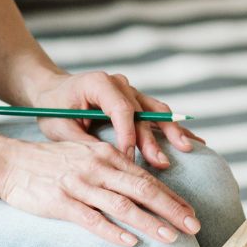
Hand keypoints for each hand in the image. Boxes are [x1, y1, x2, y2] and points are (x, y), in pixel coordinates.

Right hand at [0, 133, 200, 246]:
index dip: (172, 196)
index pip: (148, 178)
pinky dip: (113, 231)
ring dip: (150, 223)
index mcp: (108, 155)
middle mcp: (98, 168)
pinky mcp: (61, 202)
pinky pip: (92, 219)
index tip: (191, 212)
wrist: (10, 162)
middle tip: (194, 226)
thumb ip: (114, 168)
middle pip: (144, 189)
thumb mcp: (88, 156)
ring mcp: (80, 184)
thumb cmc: (52, 163)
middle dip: (172, 209)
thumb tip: (143, 186)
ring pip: (123, 205)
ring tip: (171, 237)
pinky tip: (131, 243)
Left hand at [26, 71, 199, 170]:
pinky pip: (159, 115)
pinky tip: (194, 142)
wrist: (52, 91)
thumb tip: (106, 161)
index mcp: (100, 83)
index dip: (128, 134)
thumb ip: (81, 141)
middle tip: (161, 162)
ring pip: (157, 111)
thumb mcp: (58, 127)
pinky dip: (173, 129)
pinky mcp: (138, 102)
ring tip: (187, 149)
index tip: (129, 158)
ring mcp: (132, 91)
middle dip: (153, 139)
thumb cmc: (53, 109)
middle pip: (143, 112)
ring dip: (172, 132)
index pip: (121, 109)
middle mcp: (120, 84)